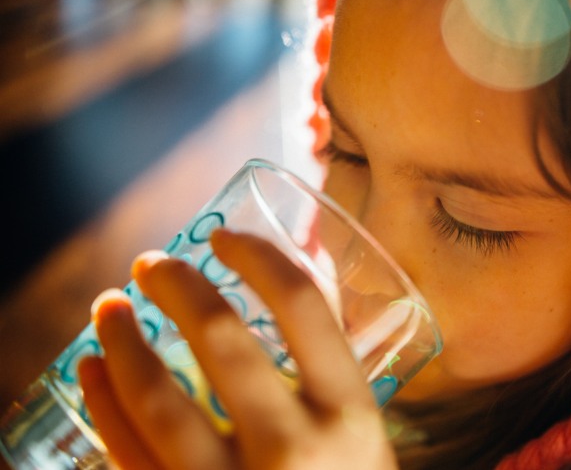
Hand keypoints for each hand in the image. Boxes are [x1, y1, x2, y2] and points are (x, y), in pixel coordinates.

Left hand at [78, 229, 397, 469]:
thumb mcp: (364, 434)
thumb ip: (334, 364)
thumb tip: (307, 270)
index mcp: (351, 414)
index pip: (304, 308)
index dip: (258, 257)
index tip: (224, 238)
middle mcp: (296, 448)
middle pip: (222, 340)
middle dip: (177, 286)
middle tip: (151, 264)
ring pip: (158, 398)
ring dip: (121, 341)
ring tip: (107, 307)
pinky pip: (128, 454)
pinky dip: (102, 404)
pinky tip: (91, 370)